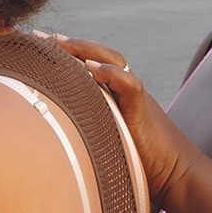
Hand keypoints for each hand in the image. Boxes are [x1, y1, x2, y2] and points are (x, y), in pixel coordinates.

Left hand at [41, 33, 188, 204]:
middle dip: (68, 44)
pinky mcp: (143, 111)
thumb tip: (45, 137)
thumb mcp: (101, 143)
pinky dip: (113, 75)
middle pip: (96, 55)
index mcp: (111, 96)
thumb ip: (81, 132)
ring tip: (61, 43)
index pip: (86, 65)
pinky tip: (93, 70)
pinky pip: (131, 86)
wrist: (176, 175)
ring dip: (86, 50)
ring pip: (113, 61)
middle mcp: (122, 91)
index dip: (63, 53)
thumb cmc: (137, 164)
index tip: (36, 43)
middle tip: (39, 36)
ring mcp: (134, 97)